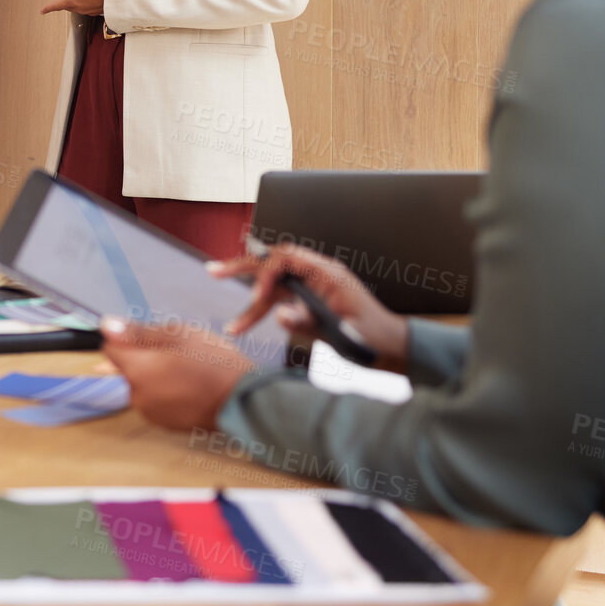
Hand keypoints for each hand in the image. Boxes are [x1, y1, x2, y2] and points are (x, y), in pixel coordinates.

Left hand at [41, 0, 106, 16]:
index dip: (48, 7)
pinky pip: (86, 7)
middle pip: (66, 5)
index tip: (42, 10)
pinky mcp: (96, 11)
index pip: (56, 5)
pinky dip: (84, 1)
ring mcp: (89, 11)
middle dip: (63, 1)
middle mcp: (80, 8)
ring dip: (74, 0)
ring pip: (76, 6)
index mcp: (74, 0)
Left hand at [100, 318, 255, 430]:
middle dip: (143, 358)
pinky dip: (166, 393)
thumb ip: (137, 332)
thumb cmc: (214, 362)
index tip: (147, 337)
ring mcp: (151, 413)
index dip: (126, 339)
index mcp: (136, 370)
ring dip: (155, 376)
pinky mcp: (165, 424)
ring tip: (187, 369)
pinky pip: (156, 401)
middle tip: (176, 352)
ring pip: (142, 385)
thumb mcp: (177, 334)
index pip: (110, 349)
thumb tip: (107, 326)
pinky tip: (190, 386)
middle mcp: (137, 396)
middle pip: (127, 369)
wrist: (244, 400)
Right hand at [208, 244, 409, 371]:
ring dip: (251, 301)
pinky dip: (263, 309)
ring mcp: (313, 286)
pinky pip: (281, 298)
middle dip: (242, 268)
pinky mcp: (310, 300)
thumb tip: (279, 315)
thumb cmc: (373, 337)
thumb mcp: (342, 331)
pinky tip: (248, 320)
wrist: (391, 347)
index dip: (267, 274)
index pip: (286, 258)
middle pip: (273, 264)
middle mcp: (317, 274)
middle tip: (213, 271)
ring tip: (232, 326)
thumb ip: (308, 323)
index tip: (260, 298)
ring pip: (273, 285)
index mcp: (327, 273)